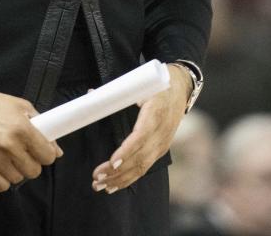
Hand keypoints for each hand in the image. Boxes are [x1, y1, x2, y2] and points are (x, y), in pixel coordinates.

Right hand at [0, 87, 62, 191]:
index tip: (42, 152)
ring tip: (10, 159)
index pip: (47, 156)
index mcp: (22, 128)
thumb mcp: (21, 106)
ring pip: (17, 179)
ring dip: (16, 171)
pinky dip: (2, 180)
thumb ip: (41, 126)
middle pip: (33, 171)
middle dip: (32, 164)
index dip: (47, 155)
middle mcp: (9, 145)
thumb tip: (57, 150)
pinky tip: (0, 168)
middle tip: (25, 155)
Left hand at [90, 63, 189, 192]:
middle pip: (140, 157)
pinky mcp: (161, 149)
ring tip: (100, 186)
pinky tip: (114, 186)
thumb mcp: (140, 84)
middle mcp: (162, 131)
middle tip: (97, 178)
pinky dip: (129, 178)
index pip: (142, 136)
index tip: (112, 162)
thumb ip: (116, 92)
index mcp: (156, 112)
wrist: (180, 88)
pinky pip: (145, 167)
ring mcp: (163, 143)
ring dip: (120, 179)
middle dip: (117, 171)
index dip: (127, 151)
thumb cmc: (156, 85)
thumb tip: (90, 94)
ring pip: (142, 166)